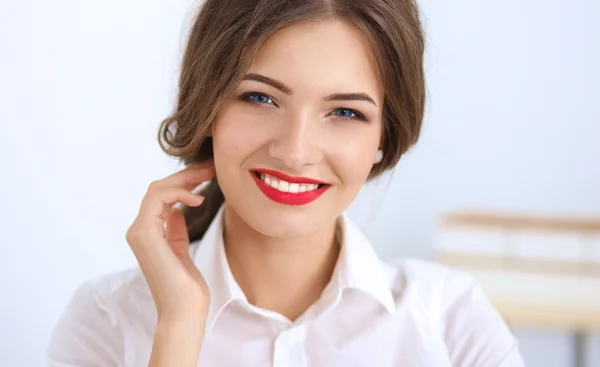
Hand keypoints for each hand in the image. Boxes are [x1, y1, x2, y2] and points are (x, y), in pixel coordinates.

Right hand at [125, 160, 214, 321]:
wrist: (184, 313)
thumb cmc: (187, 289)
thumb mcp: (182, 252)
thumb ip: (175, 232)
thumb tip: (177, 213)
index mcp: (148, 234)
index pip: (163, 196)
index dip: (185, 181)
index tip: (209, 173)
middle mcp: (139, 230)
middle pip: (160, 188)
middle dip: (187, 174)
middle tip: (211, 166)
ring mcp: (139, 232)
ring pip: (157, 189)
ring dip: (184, 178)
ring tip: (208, 176)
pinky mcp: (144, 234)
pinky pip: (158, 199)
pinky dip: (179, 192)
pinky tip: (198, 198)